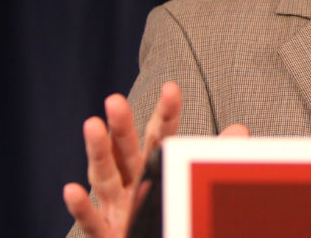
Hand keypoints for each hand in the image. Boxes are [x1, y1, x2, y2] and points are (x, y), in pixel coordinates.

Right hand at [63, 82, 248, 236]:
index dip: (166, 113)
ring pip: (104, 178)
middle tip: (114, 99)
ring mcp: (117, 208)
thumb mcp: (191, 183)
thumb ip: (211, 158)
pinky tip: (70, 189)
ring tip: (90, 124)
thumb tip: (240, 129)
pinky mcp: (108, 235)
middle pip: (126, 150)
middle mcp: (131, 182)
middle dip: (120, 126)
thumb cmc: (170, 211)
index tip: (171, 87)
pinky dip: (80, 207)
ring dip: (97, 152)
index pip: (160, 134)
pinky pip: (91, 222)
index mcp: (153, 166)